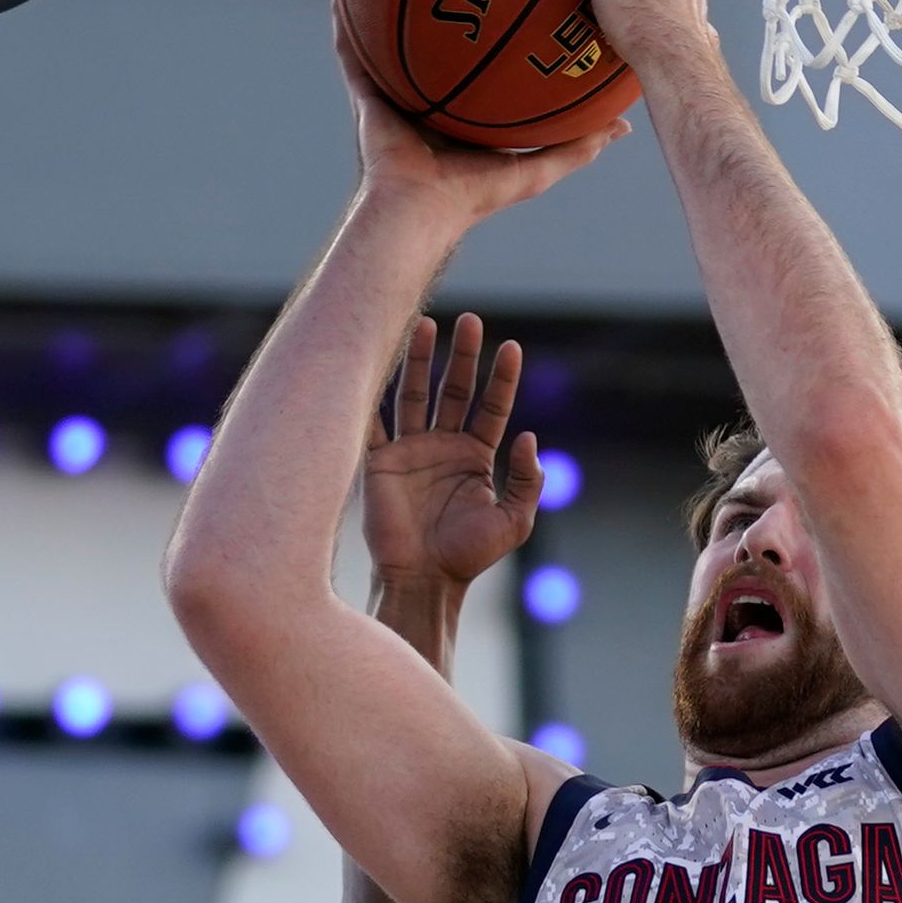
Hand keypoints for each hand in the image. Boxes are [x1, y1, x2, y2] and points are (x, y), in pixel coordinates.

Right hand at [341, 25, 630, 225]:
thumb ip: (578, 146)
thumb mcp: (537, 167)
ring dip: (387, 1)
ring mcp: (394, 95)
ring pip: (390, 37)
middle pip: (437, 40)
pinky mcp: (366, 96)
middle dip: (443, 1)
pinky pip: (351, 52)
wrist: (418, 213)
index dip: (493, 26)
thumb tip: (622, 126)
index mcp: (464, 112)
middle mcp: (427, 97)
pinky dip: (343, 22)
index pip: (481, 60)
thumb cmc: (475, 196)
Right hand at [365, 313, 541, 592]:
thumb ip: (527, 481)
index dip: (502, 377)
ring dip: (420, 360)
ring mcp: (410, 450)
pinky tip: (375, 362)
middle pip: (455, 389)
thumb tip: (529, 437)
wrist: (423, 580)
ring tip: (426, 324)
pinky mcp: (378, 461)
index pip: (491, 406)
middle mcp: (443, 445)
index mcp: (475, 456)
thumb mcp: (514, 521)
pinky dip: (372, 393)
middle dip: (463, 356)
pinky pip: (375, 421)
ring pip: (415, 394)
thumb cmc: (469, 556)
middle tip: (470, 322)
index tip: (511, 348)